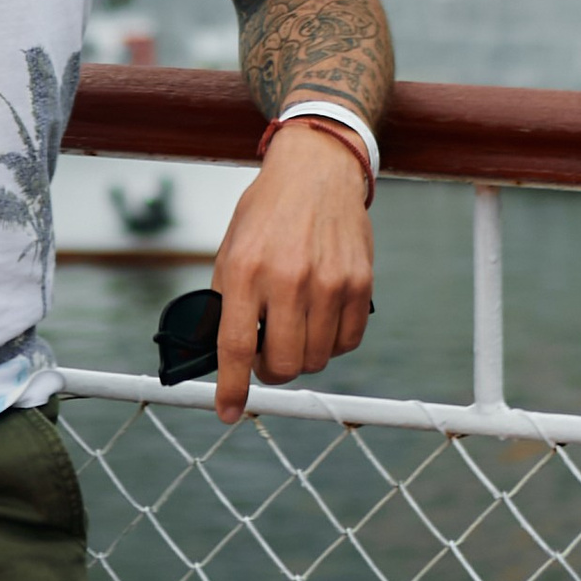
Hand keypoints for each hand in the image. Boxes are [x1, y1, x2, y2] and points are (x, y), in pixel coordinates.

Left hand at [206, 122, 373, 423]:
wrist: (316, 169)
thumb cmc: (268, 212)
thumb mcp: (232, 248)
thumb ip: (226, 300)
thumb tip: (220, 355)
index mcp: (246, 268)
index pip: (235, 345)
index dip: (231, 387)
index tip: (227, 411)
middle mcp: (288, 278)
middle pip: (282, 363)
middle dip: (271, 371)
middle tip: (266, 356)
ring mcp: (328, 282)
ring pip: (316, 359)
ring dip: (303, 357)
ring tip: (295, 330)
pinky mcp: (359, 283)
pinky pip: (347, 342)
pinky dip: (333, 343)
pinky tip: (321, 319)